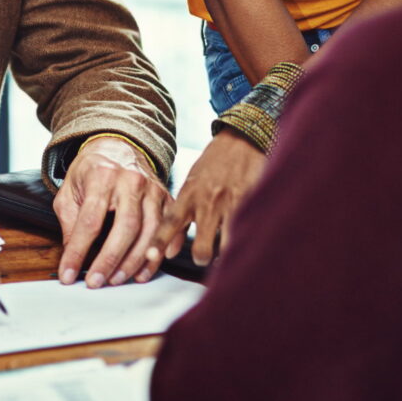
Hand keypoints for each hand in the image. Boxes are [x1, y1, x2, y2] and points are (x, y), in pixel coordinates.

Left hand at [54, 136, 169, 288]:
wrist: (118, 145)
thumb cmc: (91, 170)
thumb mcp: (70, 189)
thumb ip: (69, 220)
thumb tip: (71, 255)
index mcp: (101, 176)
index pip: (90, 221)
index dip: (78, 251)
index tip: (68, 274)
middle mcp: (130, 181)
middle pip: (125, 227)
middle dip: (111, 260)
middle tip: (97, 282)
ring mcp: (152, 188)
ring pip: (150, 230)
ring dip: (135, 261)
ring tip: (119, 279)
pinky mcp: (165, 197)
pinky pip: (169, 227)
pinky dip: (161, 251)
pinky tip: (148, 268)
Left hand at [141, 132, 265, 277]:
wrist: (241, 140)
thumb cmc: (214, 164)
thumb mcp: (192, 184)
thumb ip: (182, 215)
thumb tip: (171, 251)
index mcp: (189, 195)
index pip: (170, 222)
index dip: (159, 242)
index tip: (150, 257)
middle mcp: (208, 203)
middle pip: (202, 248)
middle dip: (202, 259)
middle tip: (204, 257)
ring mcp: (231, 206)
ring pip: (227, 248)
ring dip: (225, 256)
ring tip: (225, 255)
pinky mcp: (251, 206)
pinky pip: (247, 235)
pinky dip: (244, 243)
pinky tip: (244, 243)